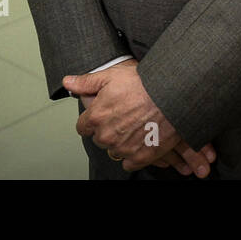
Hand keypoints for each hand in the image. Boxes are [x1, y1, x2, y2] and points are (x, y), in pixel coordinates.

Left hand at [65, 64, 214, 176]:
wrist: (172, 94)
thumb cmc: (144, 83)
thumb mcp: (112, 76)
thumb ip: (86, 82)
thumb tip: (68, 82)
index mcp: (97, 117)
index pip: (83, 127)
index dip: (93, 120)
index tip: (103, 115)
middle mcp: (107, 135)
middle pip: (99, 139)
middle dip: (108, 130)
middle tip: (124, 117)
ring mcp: (123, 148)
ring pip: (114, 151)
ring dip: (120, 142)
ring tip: (135, 127)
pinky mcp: (140, 157)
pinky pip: (128, 164)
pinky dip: (133, 154)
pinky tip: (141, 140)